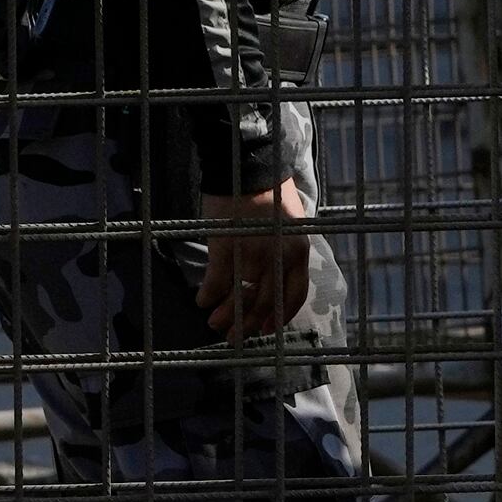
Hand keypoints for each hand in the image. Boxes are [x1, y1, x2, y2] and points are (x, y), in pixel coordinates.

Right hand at [195, 178, 319, 339]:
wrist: (249, 166)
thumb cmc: (267, 193)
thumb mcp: (288, 226)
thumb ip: (284, 253)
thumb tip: (268, 280)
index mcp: (299, 252)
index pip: (293, 295)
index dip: (279, 317)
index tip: (266, 329)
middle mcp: (279, 257)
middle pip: (265, 303)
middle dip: (248, 324)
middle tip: (234, 335)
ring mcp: (253, 254)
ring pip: (239, 297)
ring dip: (226, 314)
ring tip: (214, 322)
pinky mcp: (227, 247)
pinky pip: (217, 282)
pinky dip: (209, 295)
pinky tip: (202, 300)